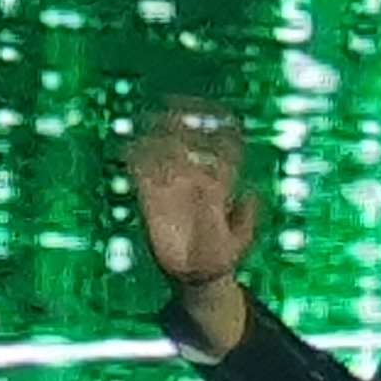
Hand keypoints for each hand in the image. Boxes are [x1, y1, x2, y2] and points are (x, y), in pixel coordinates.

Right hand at [127, 101, 255, 291]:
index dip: (223, 130)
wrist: (196, 276)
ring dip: (156, 135)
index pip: (224, 150)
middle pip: (191, 144)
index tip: (220, 112)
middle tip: (174, 104)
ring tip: (146, 118)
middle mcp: (196, 181)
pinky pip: (142, 175)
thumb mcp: (239, 244)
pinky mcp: (153, 200)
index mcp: (219, 187)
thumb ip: (246, 221)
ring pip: (165, 154)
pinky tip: (129, 147)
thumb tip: (251, 193)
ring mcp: (174, 189)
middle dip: (183, 123)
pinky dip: (135, 160)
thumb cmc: (220, 259)